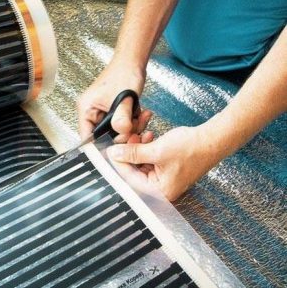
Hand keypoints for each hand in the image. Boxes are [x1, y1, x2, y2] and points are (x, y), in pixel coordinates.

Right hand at [77, 59, 150, 141]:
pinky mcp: (114, 112)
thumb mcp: (123, 99)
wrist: (133, 62)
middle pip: (104, 136)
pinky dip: (133, 123)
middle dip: (121, 135)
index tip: (113, 150)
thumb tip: (122, 133)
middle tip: (133, 128)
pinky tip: (140, 114)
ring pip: (116, 132)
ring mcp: (104, 112)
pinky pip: (122, 125)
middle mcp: (93, 112)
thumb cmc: (123, 73)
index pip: (87, 137)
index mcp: (86, 109)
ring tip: (139, 117)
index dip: (100, 146)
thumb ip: (122, 119)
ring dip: (130, 128)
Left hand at [107, 126, 222, 200]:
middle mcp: (161, 188)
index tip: (111, 150)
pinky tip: (149, 136)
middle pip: (134, 171)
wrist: (214, 139)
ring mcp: (164, 178)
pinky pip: (150, 159)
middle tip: (126, 138)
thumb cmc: (192, 148)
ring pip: (141, 163)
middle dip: (129, 152)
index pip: (129, 178)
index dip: (119, 162)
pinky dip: (147, 147)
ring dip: (138, 147)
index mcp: (159, 191)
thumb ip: (133, 153)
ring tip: (140, 133)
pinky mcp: (167, 167)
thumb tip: (114, 154)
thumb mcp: (156, 150)